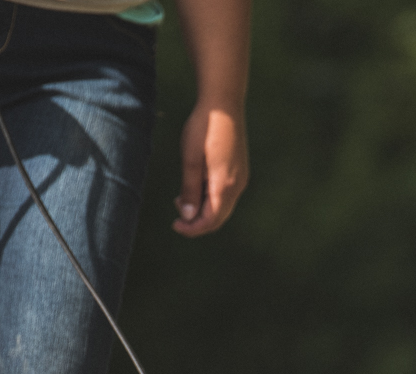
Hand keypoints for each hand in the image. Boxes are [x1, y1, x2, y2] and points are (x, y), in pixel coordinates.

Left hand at [173, 101, 247, 236]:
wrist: (224, 102)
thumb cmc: (204, 127)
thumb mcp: (190, 159)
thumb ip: (189, 189)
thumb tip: (187, 217)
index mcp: (225, 185)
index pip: (211, 220)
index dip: (192, 228)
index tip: (175, 225)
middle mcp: (237, 186)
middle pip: (218, 218)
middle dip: (197, 221)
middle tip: (176, 213)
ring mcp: (240, 179)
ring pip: (222, 207)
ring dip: (203, 209)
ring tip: (182, 196)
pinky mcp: (239, 171)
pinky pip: (225, 195)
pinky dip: (210, 198)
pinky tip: (196, 185)